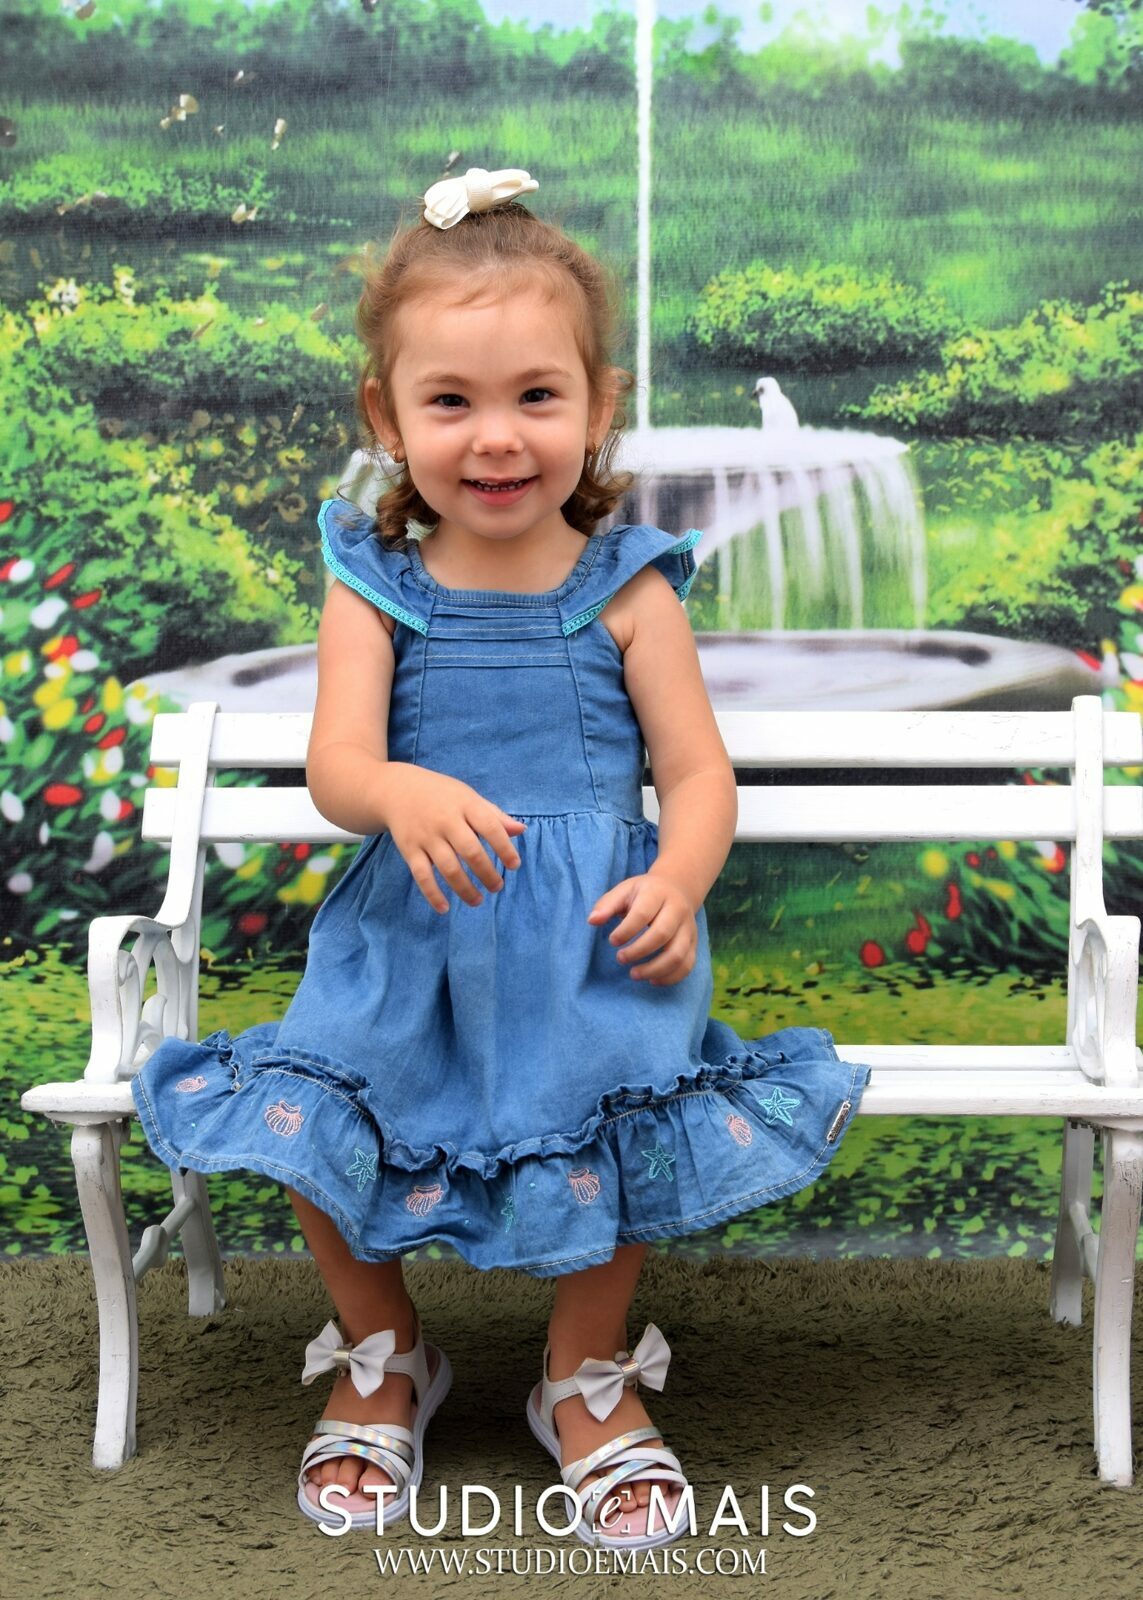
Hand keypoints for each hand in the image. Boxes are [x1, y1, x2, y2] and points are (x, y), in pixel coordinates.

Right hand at [381, 767, 525, 912]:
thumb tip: (521, 830)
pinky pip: (422, 875)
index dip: (504, 848)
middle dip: (487, 873)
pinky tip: (445, 908)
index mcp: (465, 804)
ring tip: (478, 900)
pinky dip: (432, 894)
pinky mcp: (409, 850)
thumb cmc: (441, 796)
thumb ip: (494, 815)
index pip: (489, 827)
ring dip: (465, 888)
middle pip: (470, 851)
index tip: (514, 866)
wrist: (397, 790)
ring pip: (448, 868)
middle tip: (497, 887)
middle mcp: (446, 820)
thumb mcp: (468, 797)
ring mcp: (426, 836)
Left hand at [586, 873, 697, 985]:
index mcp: (657, 893)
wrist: (677, 888)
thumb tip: (592, 921)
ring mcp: (688, 928)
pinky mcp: (694, 943)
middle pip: (662, 934)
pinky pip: (687, 965)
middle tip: (620, 958)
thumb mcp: (624, 890)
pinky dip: (670, 977)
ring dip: (655, 969)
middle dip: (638, 951)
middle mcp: (677, 909)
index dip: (626, 930)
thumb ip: (606, 905)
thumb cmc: (643, 893)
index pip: (643, 913)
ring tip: (634, 974)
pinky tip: (652, 980)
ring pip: (678, 954)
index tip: (612, 941)